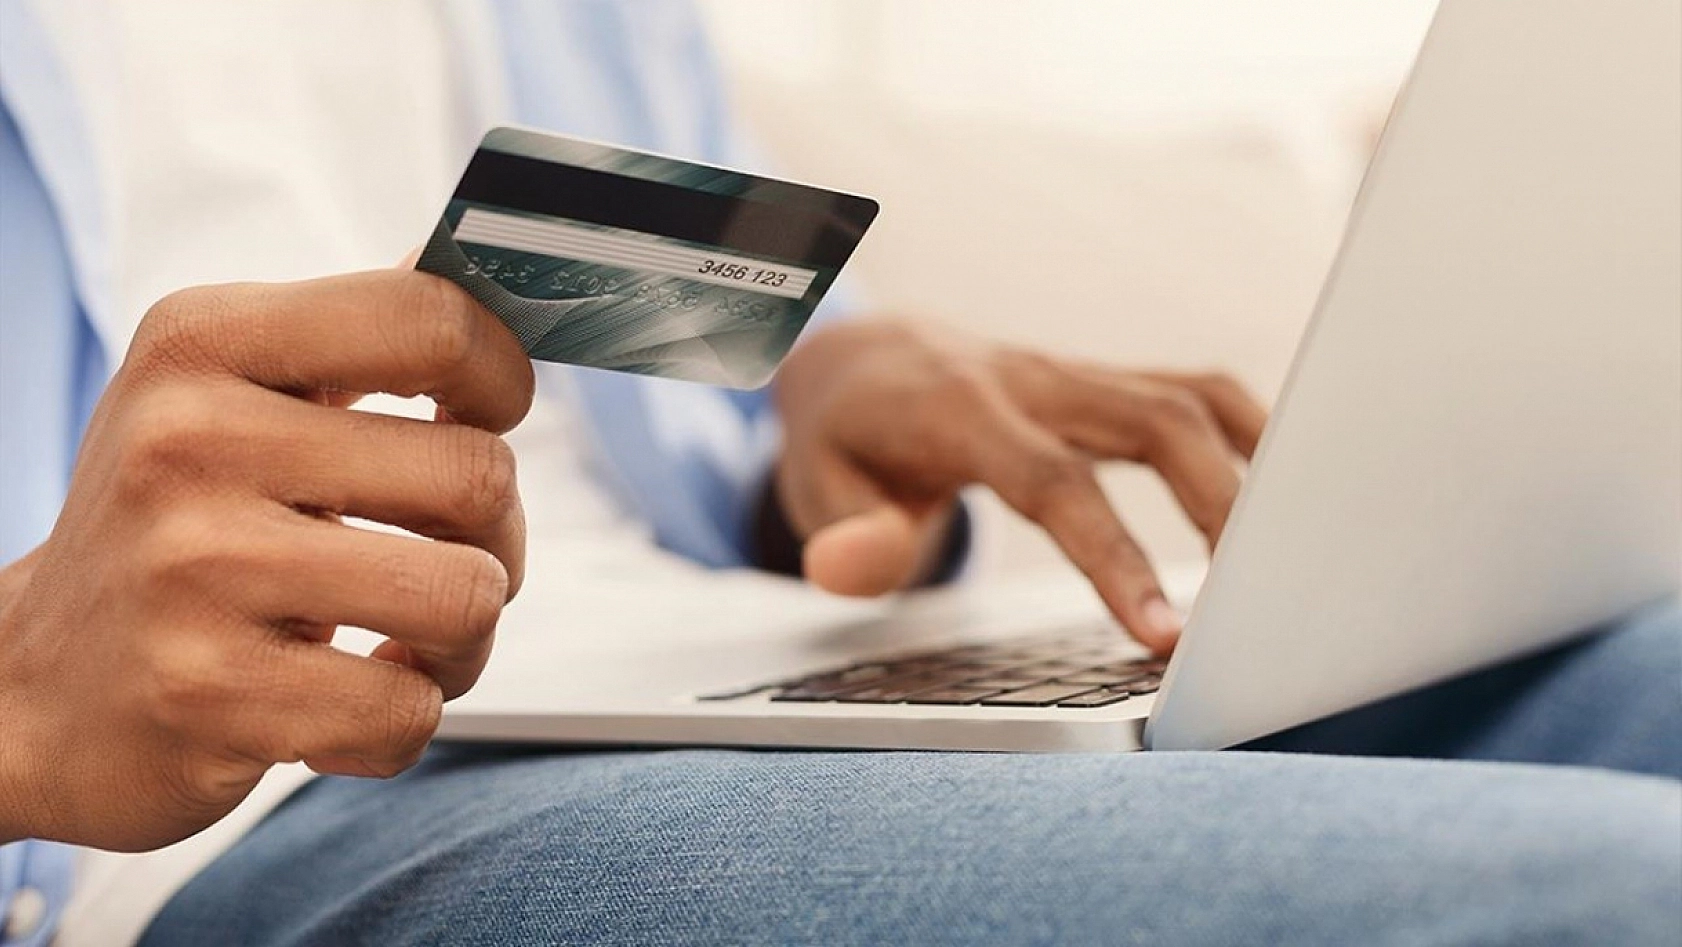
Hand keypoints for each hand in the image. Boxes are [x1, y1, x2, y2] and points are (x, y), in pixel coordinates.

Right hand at [0, 271, 533, 850]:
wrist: (31, 694)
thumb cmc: (169, 531)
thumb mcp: (227, 396)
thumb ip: (355, 337)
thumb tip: (474, 273)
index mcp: (203, 342)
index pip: (429, 319)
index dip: (499, 376)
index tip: (488, 416)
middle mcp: (188, 442)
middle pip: (476, 474)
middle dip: (495, 536)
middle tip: (441, 559)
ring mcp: (193, 570)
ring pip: (465, 596)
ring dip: (465, 639)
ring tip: (405, 639)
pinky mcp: (209, 694)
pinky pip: (407, 712)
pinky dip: (403, 719)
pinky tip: (346, 701)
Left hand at [772, 318, 1266, 653]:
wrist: (862, 356)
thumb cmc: (847, 438)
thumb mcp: (813, 487)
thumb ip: (841, 535)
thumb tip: (853, 572)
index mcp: (960, 410)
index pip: (1053, 483)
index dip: (1115, 557)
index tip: (1166, 637)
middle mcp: (1032, 379)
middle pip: (1154, 422)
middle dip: (1218, 510)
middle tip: (1254, 611)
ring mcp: (1075, 374)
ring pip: (1188, 398)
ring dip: (1250, 473)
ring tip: (1288, 562)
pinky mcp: (1104, 382)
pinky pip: (1193, 392)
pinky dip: (1250, 434)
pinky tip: (1286, 494)